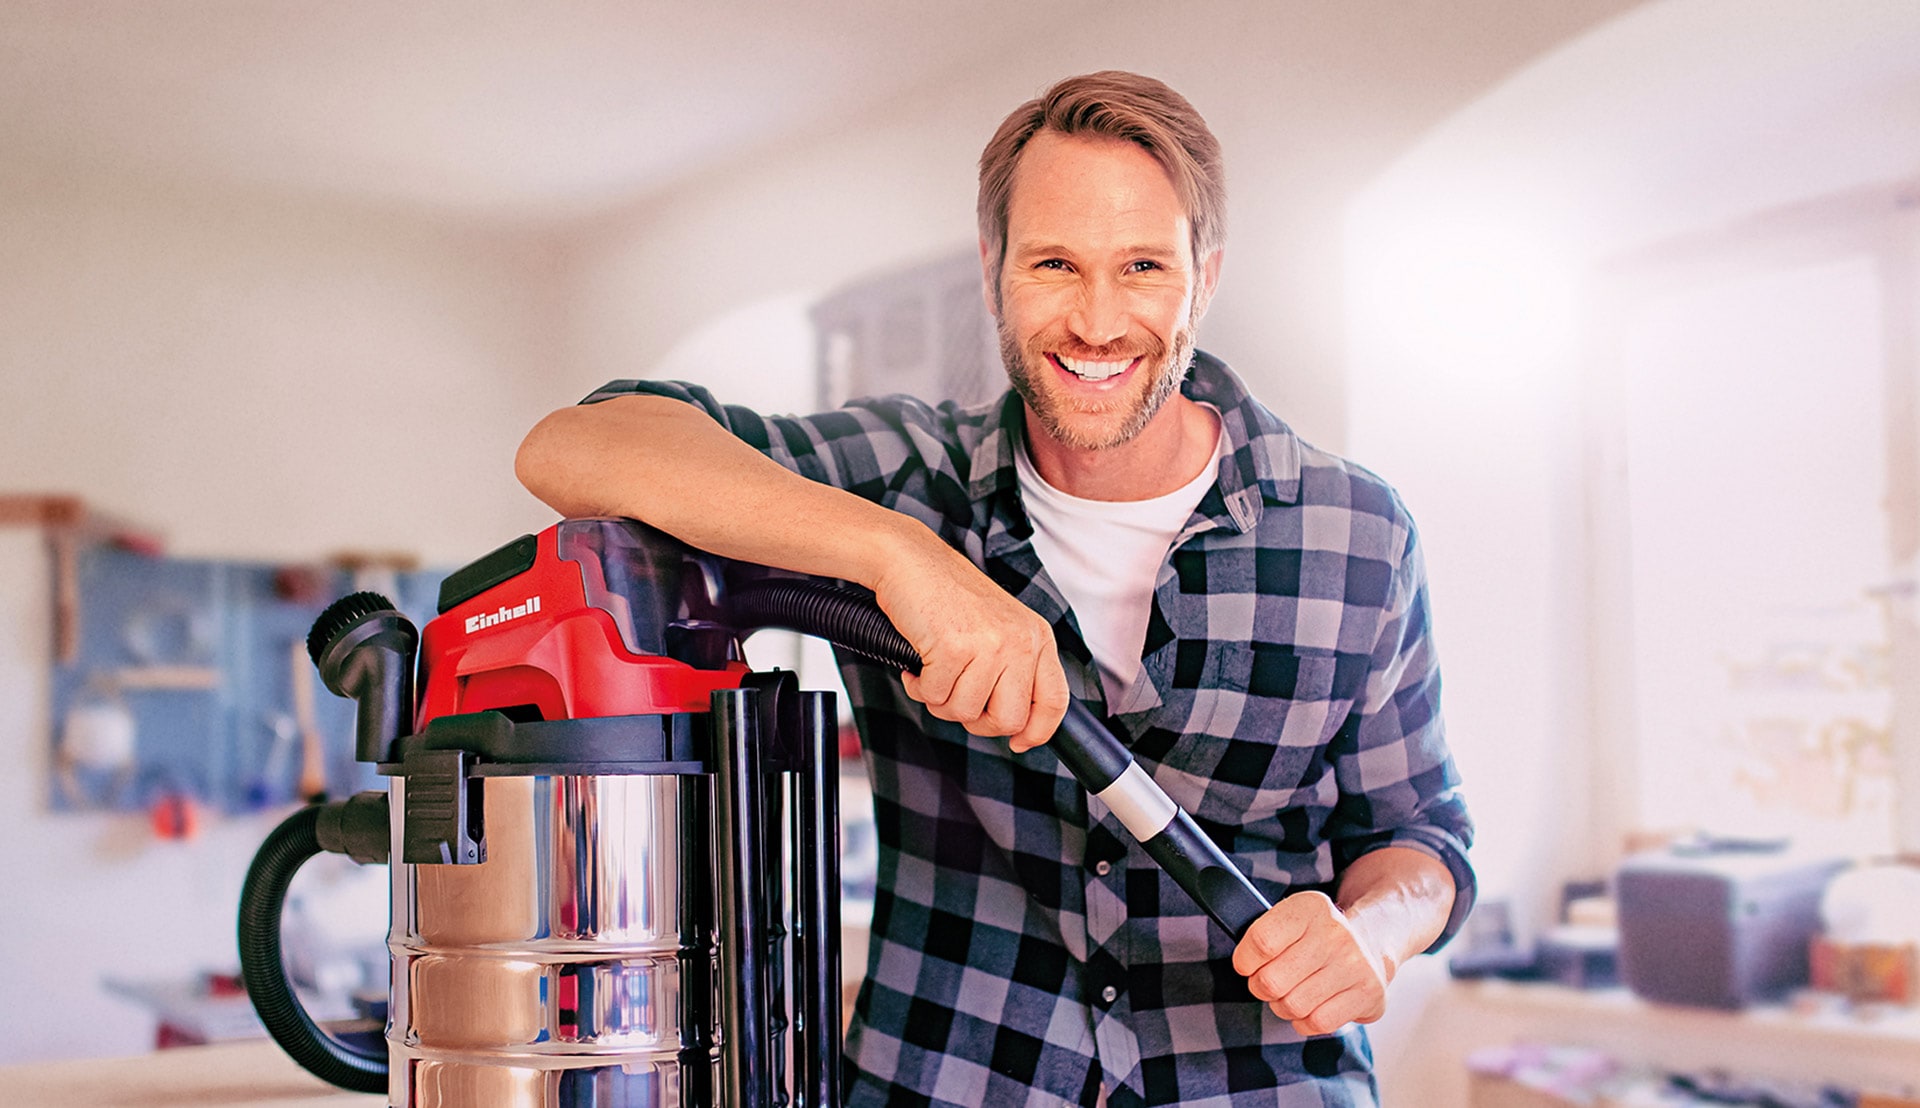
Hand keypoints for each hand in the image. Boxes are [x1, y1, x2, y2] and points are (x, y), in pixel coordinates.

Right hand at [873, 535, 1069, 751]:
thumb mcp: (1000, 627)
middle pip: (1008, 720)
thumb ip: (1015, 668)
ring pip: (967, 713)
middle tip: (958, 696)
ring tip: (934, 669)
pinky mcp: (954, 647)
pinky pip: (935, 697)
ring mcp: (988, 644)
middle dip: (977, 721)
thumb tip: (1018, 725)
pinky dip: (920, 686)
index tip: (1020, 743)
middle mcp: (1019, 641)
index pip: (1054, 701)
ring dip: (941, 700)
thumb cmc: (949, 596)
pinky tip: (919, 663)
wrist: (911, 561)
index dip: (1038, 731)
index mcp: (1037, 637)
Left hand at [1231, 891, 1392, 1036]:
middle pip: (1272, 981)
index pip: (1261, 942)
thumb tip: (1242, 965)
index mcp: (1311, 908)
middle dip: (1261, 988)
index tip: (1246, 965)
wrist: (1371, 944)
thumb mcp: (1290, 917)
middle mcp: (1336, 934)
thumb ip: (1263, 934)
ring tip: (1292, 993)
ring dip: (1283, 1006)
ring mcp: (1356, 965)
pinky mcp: (1369, 994)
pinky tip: (1311, 1006)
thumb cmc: (1315, 936)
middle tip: (1268, 983)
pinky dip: (1305, 1022)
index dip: (1245, 961)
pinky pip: (1317, 1023)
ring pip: (1293, 1006)